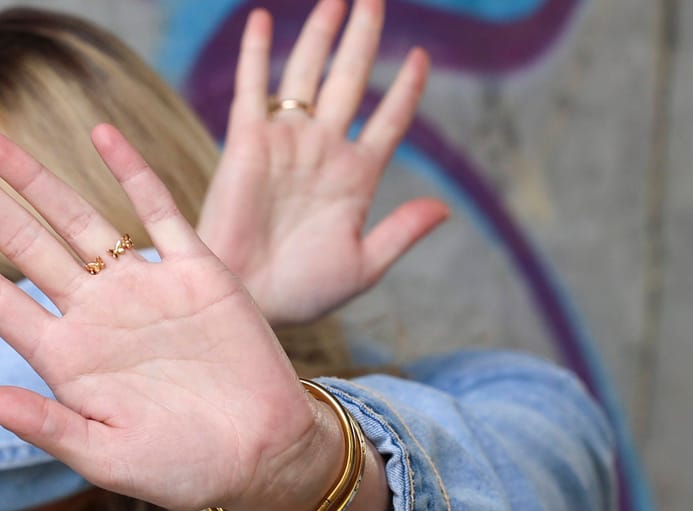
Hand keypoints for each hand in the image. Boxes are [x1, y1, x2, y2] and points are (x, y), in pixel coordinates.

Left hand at [0, 127, 347, 510]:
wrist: (265, 455)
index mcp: (67, 359)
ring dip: (37, 179)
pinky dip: (132, 172)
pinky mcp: (197, 273)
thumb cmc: (183, 468)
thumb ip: (45, 425)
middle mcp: (96, 315)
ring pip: (80, 219)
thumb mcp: (107, 458)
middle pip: (25, 244)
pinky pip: (160, 211)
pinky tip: (101, 135)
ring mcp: (144, 288)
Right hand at [197, 0, 448, 325]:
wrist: (248, 301)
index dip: (407, 90)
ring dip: (321, 35)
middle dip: (363, 39)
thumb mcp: (363, 266)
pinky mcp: (246, 144)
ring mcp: (286, 143)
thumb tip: (446, 207)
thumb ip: (401, 233)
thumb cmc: (302, 292)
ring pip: (307, 75)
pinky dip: (257, 54)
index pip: (389, 120)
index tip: (420, 56)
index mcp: (356, 178)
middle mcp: (323, 151)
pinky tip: (264, 19)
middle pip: (349, 81)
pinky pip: (254, 90)